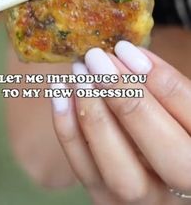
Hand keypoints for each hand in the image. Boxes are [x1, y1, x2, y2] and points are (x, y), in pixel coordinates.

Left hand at [51, 42, 190, 203]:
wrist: (156, 168)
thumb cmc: (167, 126)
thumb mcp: (177, 106)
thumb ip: (163, 86)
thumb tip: (127, 55)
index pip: (190, 114)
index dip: (160, 79)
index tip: (126, 49)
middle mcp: (184, 186)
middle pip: (164, 153)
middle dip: (128, 99)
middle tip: (98, 59)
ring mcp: (146, 201)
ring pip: (120, 172)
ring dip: (94, 114)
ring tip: (79, 72)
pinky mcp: (109, 203)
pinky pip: (86, 172)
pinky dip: (68, 130)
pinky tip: (61, 92)